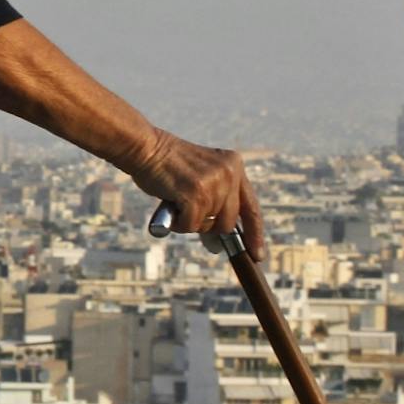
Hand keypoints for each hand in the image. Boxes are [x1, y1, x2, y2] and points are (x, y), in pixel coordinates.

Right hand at [129, 127, 264, 257]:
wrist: (145, 147)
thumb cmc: (167, 166)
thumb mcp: (200, 179)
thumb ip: (214, 204)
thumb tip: (217, 246)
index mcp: (234, 166)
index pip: (251, 207)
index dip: (255, 234)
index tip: (258, 255)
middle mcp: (229, 173)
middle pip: (228, 223)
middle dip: (209, 227)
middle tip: (189, 218)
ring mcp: (214, 183)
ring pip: (208, 225)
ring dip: (189, 221)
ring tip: (176, 201)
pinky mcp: (196, 194)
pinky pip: (191, 225)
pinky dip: (178, 223)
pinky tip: (170, 204)